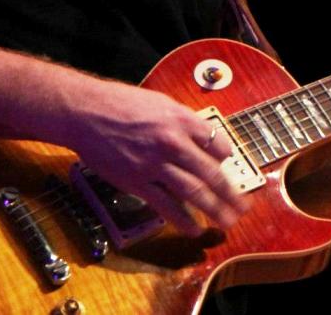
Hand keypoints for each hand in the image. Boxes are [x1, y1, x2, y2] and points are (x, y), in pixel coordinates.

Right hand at [56, 80, 244, 237]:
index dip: (227, 159)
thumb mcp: (161, 103)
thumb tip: (201, 138)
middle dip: (230, 193)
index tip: (230, 168)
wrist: (87, 113)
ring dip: (214, 209)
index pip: (217, 144)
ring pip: (194, 191)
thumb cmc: (121, 104)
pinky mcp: (138, 182)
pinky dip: (183, 219)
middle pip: (211, 173)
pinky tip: (194, 228)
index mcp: (181, 119)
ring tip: (227, 221)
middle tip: (243, 207)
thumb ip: (183, 121)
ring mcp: (156, 164)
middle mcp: (173, 142)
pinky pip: (166, 205)